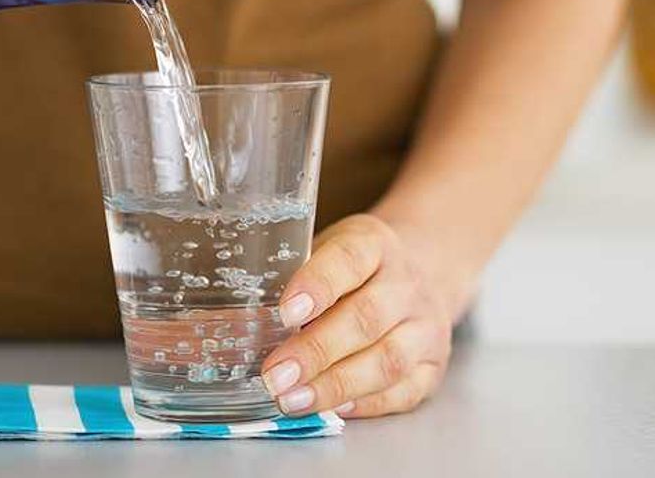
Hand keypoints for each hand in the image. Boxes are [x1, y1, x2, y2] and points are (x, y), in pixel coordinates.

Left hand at [260, 213, 459, 418]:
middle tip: (274, 375)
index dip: (316, 286)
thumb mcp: (323, 250)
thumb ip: (288, 276)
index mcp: (374, 244)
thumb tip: (221, 321)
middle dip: (316, 351)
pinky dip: (367, 403)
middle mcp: (406, 283)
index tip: (285, 313)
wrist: (423, 271)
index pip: (348, 259)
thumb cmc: (352, 267)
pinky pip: (403, 390)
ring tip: (293, 400)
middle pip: (365, 318)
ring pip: (387, 360)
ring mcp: (425, 326)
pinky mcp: (434, 365)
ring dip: (336, 385)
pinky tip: (334, 410)